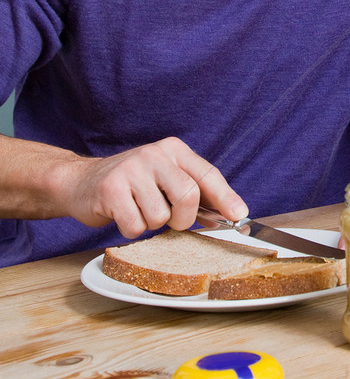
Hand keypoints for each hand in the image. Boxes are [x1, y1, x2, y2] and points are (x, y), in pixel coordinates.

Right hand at [54, 137, 246, 237]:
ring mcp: (131, 170)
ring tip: (139, 210)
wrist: (80, 182)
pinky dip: (132, 229)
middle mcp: (154, 154)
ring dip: (152, 224)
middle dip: (183, 218)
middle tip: (170, 219)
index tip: (239, 215)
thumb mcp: (164, 177)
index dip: (226, 197)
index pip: (206, 174)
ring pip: (161, 216)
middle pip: (188, 196)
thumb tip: (230, 213)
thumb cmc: (131, 185)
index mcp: (173, 149)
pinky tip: (122, 214)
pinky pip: (136, 226)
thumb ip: (194, 191)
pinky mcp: (111, 190)